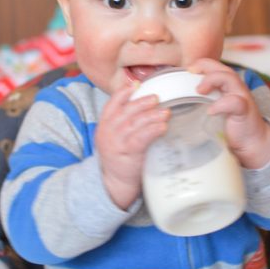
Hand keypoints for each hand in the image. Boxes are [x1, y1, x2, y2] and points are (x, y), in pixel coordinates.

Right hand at [95, 84, 169, 208]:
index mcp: (104, 125)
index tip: (136, 84)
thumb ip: (126, 122)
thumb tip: (146, 104)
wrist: (114, 184)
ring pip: (134, 124)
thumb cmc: (120, 157)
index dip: (123, 93)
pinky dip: (152, 131)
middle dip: (141, 103)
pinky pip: (140, 139)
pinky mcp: (127, 155)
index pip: (111, 104)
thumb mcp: (117, 137)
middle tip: (156, 97)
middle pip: (125, 112)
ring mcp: (116, 144)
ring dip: (151, 116)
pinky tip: (163, 127)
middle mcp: (108, 132)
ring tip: (165, 112)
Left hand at [189, 58, 269, 168]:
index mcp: (226, 84)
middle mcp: (235, 87)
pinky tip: (211, 111)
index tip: (186, 70)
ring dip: (212, 80)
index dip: (200, 63)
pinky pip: (235, 102)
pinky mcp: (245, 111)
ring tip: (199, 90)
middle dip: (205, 67)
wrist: (252, 141)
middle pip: (222, 67)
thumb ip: (203, 98)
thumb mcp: (214, 106)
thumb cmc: (229, 122)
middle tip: (190, 74)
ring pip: (230, 78)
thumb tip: (176, 97)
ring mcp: (241, 97)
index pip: (214, 65)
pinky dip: (221, 105)